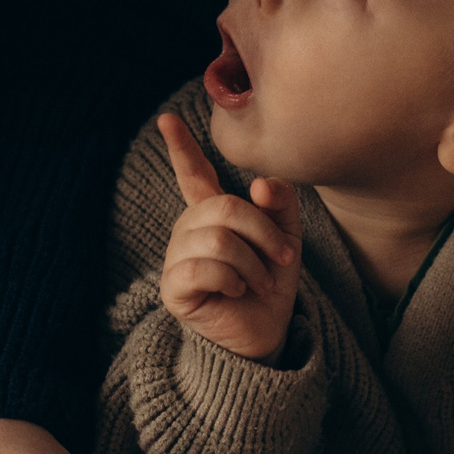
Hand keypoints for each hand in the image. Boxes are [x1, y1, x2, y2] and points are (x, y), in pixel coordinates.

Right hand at [155, 112, 301, 360]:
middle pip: (224, 207)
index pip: (194, 174)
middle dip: (263, 233)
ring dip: (252, 263)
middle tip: (282, 259)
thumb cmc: (270, 285)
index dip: (181, 147)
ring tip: (260, 282)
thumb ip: (280, 206)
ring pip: (218, 238)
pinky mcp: (174, 287)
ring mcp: (178, 257)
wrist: (265, 334)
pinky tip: (237, 291)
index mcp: (212, 213)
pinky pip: (204, 267)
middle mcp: (189, 230)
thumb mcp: (285, 239)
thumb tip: (260, 184)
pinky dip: (232, 279)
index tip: (167, 119)